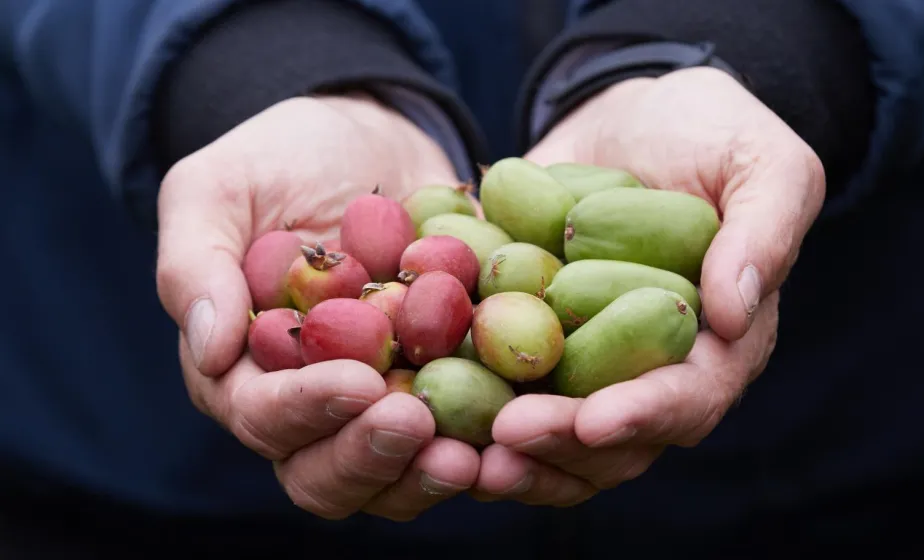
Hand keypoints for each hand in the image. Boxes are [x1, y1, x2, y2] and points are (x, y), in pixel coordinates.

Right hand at [156, 94, 478, 520]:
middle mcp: (311, 403)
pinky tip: (522, 426)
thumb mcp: (217, 189)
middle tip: (416, 425)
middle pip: (325, 472)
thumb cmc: (278, 160)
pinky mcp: (443, 386)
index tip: (359, 381)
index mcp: (245, 371)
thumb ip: (194, 263)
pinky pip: (464, 434)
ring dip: (427, 473)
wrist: (369, 139)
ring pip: (394, 476)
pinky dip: (488, 442)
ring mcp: (381, 403)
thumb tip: (208, 349)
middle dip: (368, 457)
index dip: (305, 409)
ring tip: (471, 455)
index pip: (263, 416)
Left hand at [473, 67, 824, 504]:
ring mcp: (584, 362)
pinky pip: (497, 387)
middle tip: (504, 440)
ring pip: (551, 434)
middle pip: (611, 439)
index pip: (689, 397)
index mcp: (719, 345)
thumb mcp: (763, 161)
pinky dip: (462, 406)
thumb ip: (764, 232)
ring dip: (508, 452)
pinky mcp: (529, 340)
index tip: (593, 423)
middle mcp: (650, 369)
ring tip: (457, 454)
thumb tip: (736, 316)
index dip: (645, 416)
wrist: (630, 113)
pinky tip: (421, 410)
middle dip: (559, 444)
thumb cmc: (712, 131)